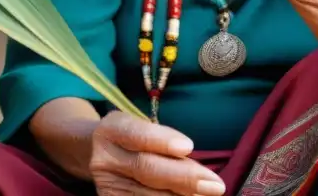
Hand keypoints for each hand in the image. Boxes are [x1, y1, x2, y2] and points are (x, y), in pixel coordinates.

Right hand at [90, 112, 225, 195]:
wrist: (101, 156)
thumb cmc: (134, 139)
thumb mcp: (144, 129)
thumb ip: (165, 144)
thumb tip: (200, 171)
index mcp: (112, 129)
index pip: (137, 134)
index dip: (162, 140)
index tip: (189, 146)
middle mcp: (104, 158)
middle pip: (146, 168)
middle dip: (184, 177)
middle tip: (215, 185)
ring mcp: (106, 185)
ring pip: (148, 194)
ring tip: (207, 195)